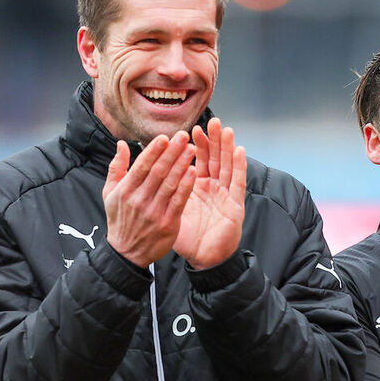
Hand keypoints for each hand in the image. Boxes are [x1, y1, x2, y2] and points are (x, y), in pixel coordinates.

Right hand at [103, 133, 196, 266]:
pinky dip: (186, 186)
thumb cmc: (119, 220)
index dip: (154, 150)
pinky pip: (178, 201)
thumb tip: (122, 144)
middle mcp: (139, 199)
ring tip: (192, 149)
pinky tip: (193, 172)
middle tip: (184, 136)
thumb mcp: (110, 194)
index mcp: (125, 190)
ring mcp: (154, 212)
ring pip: (170, 184)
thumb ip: (116, 167)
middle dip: (172, 152)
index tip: (165, 137)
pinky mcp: (167, 223)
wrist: (127, 253)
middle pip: (158, 171)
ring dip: (182, 164)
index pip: (142, 165)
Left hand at [173, 118, 246, 269]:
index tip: (188, 131)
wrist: (203, 259)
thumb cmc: (187, 238)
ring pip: (227, 166)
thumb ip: (158, 193)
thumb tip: (140, 178)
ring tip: (224, 129)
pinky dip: (239, 166)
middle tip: (210, 121)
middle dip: (212, 140)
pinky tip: (238, 150)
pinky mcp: (235, 205)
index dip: (194, 146)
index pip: (196, 162)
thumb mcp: (169, 212)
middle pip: (214, 159)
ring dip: (226, 147)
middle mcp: (212, 189)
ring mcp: (225, 195)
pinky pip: (237, 182)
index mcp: (196, 188)